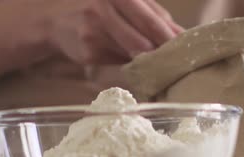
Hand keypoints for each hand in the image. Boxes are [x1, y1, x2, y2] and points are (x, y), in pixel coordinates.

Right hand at [46, 0, 183, 64]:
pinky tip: (132, 63)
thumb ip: (152, 14)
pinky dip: (129, 64)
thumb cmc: (99, 11)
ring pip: (131, 52)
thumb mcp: (123, 3)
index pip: (150, 17)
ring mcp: (94, 32)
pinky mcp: (88, 53)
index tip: (186, 46)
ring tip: (158, 64)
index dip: (169, 34)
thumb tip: (182, 34)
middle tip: (177, 61)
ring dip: (147, 60)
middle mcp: (103, 8)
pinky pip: (118, 62)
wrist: (57, 22)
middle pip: (142, 36)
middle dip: (161, 51)